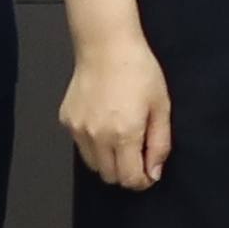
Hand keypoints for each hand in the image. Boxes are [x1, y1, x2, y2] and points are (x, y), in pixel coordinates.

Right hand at [61, 37, 172, 189]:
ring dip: (109, 161)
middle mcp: (98, 137)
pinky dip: (93, 144)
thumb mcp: (161, 106)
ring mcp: (79, 130)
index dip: (142, 181)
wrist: (106, 46)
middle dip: (126, 173)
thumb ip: (160, 143)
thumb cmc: (138, 71)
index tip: (149, 173)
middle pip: (110, 177)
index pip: (130, 179)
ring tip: (120, 138)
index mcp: (125, 134)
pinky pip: (81, 146)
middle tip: (137, 155)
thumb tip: (154, 173)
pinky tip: (104, 123)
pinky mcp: (67, 121)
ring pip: (93, 165)